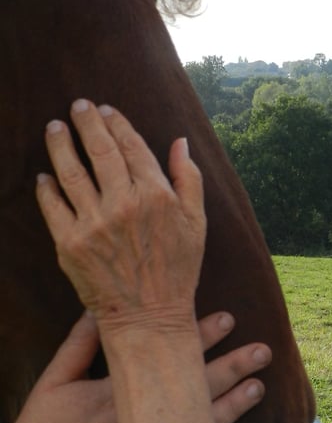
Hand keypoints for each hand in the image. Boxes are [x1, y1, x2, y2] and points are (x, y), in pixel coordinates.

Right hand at [0, 312, 269, 422]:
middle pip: (196, 390)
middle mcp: (138, 421)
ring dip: (234, 406)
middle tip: (264, 350)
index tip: (228, 318)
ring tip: (258, 387)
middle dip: (233, 367)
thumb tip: (102, 308)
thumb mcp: (54, 382)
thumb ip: (80, 345)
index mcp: (117, 393)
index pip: (169, 357)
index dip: (201, 336)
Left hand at [35, 99, 205, 331]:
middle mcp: (124, 204)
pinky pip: (53, 206)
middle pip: (100, 151)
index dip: (117, 123)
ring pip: (71, 172)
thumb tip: (180, 141)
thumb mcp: (197, 222)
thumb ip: (189, 178)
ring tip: (54, 128)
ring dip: (60, 145)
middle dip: (87, 122)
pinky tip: (44, 175)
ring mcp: (94, 223)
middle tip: (77, 106)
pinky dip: (46, 187)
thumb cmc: (178, 269)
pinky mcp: (70, 244)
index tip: (106, 109)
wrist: (150, 316)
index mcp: (157, 195)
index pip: (132, 146)